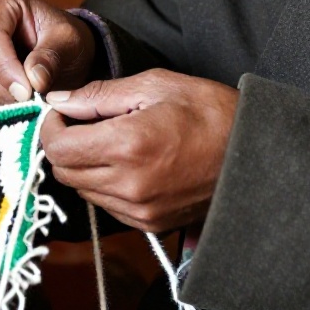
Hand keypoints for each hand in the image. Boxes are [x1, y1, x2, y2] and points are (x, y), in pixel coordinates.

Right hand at [0, 0, 94, 103]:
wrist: (58, 49)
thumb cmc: (63, 39)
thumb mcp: (69, 42)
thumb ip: (52, 58)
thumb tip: (35, 80)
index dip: (5, 69)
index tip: (27, 93)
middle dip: (1, 89)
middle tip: (30, 102)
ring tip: (24, 100)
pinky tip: (9, 102)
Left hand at [42, 69, 237, 232]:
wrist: (257, 153)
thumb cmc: (211, 112)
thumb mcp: (155, 86)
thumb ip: (98, 95)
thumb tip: (59, 99)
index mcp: (127, 145)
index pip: (58, 148)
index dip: (52, 126)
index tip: (62, 111)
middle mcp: (129, 185)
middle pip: (65, 172)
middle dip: (65, 145)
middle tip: (82, 122)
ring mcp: (140, 210)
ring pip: (84, 190)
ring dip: (85, 165)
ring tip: (110, 139)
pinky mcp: (151, 224)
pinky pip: (107, 205)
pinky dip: (106, 183)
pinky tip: (127, 161)